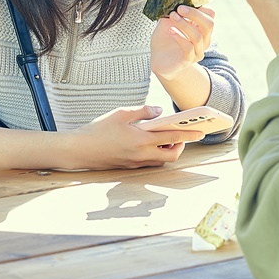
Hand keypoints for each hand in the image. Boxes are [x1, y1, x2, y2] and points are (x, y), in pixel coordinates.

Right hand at [65, 106, 201, 169]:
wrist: (78, 150)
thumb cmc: (98, 130)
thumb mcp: (121, 113)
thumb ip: (143, 111)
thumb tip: (159, 112)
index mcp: (141, 140)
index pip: (171, 137)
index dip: (188, 134)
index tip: (200, 131)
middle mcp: (141, 155)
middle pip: (171, 155)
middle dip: (180, 146)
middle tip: (181, 135)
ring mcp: (135, 163)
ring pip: (160, 160)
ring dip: (167, 150)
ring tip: (165, 136)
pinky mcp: (129, 166)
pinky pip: (149, 162)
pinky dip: (155, 153)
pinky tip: (150, 143)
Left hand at [150, 5, 214, 81]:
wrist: (159, 60)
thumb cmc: (165, 39)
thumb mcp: (168, 21)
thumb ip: (173, 11)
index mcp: (201, 28)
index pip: (211, 15)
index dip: (201, 6)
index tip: (185, 1)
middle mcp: (204, 40)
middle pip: (209, 24)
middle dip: (195, 14)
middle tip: (180, 8)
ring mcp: (197, 51)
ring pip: (198, 36)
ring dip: (184, 24)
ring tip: (172, 17)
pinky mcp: (188, 60)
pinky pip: (188, 48)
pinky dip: (180, 37)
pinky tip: (171, 31)